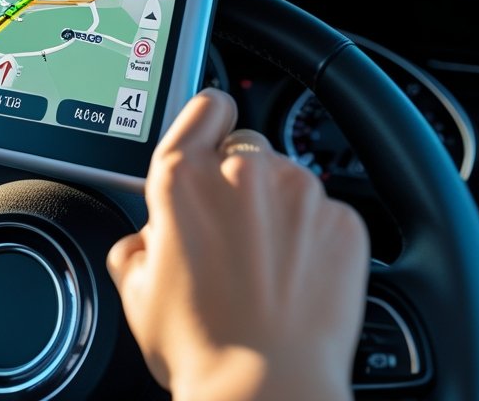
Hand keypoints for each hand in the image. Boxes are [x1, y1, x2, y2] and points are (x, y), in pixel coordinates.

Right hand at [107, 89, 368, 400]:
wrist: (266, 388)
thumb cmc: (200, 346)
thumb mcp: (135, 291)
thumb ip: (137, 242)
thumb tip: (150, 235)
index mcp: (182, 179)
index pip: (205, 106)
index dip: (208, 121)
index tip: (211, 137)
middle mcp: (241, 173)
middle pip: (245, 147)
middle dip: (237, 182)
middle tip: (231, 236)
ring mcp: (299, 193)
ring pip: (287, 181)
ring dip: (277, 210)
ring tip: (266, 268)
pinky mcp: (343, 221)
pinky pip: (325, 214)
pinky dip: (314, 238)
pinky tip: (297, 279)